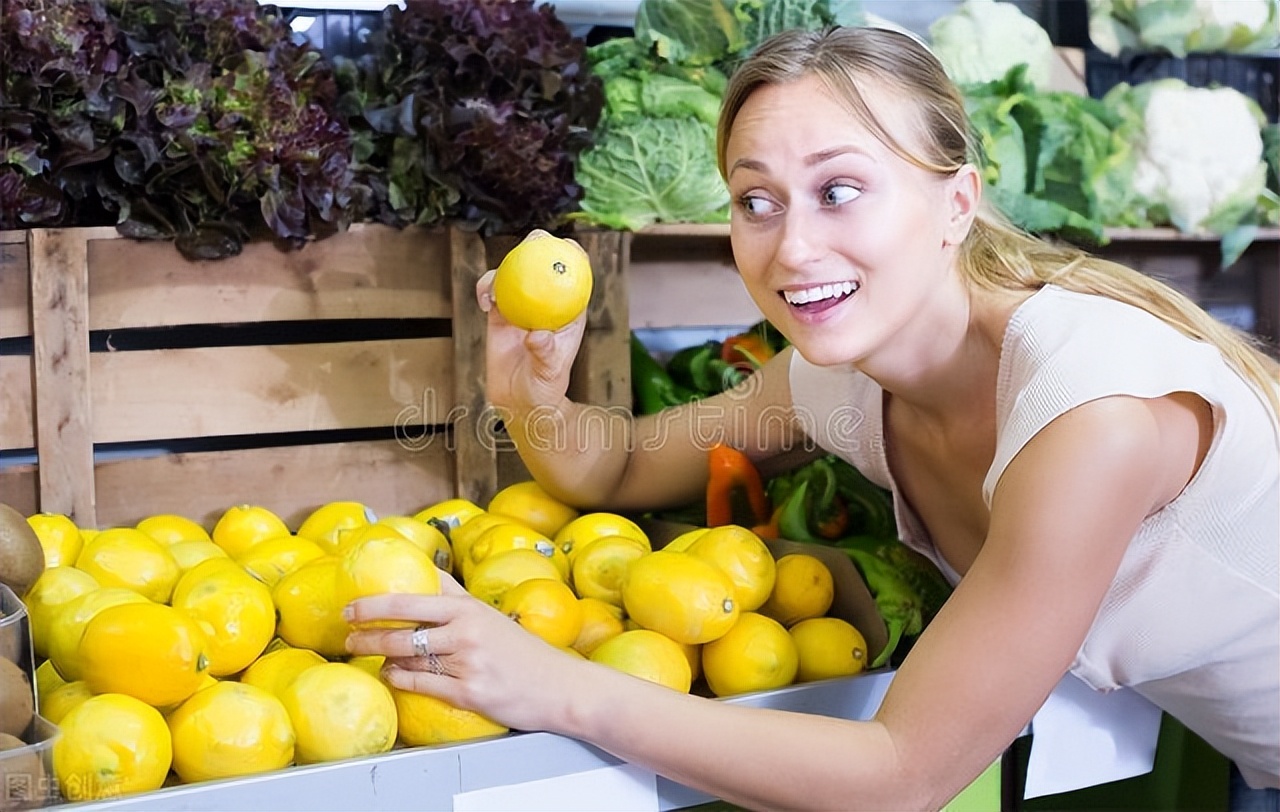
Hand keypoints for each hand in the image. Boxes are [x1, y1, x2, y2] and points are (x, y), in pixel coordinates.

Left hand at [344, 570, 588, 733]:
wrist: (560, 686)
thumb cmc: (523, 653)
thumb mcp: (491, 617)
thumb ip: (458, 600)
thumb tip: (424, 576)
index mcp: (470, 607)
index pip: (414, 594)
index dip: (377, 599)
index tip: (353, 602)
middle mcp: (467, 630)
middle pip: (403, 624)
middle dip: (366, 627)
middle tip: (346, 630)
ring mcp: (468, 661)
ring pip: (407, 655)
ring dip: (379, 654)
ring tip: (362, 653)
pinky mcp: (470, 692)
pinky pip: (422, 684)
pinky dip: (400, 679)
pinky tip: (391, 676)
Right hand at [477, 231, 587, 414]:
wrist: (518, 400)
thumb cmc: (543, 388)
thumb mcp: (549, 372)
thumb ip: (545, 354)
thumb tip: (537, 336)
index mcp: (568, 311)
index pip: (576, 275)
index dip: (573, 254)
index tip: (564, 243)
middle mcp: (546, 302)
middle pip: (543, 263)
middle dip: (538, 245)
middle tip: (528, 244)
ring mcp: (522, 305)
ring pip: (514, 272)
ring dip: (504, 268)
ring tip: (495, 287)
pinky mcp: (500, 313)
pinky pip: (492, 290)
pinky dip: (486, 289)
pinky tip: (484, 302)